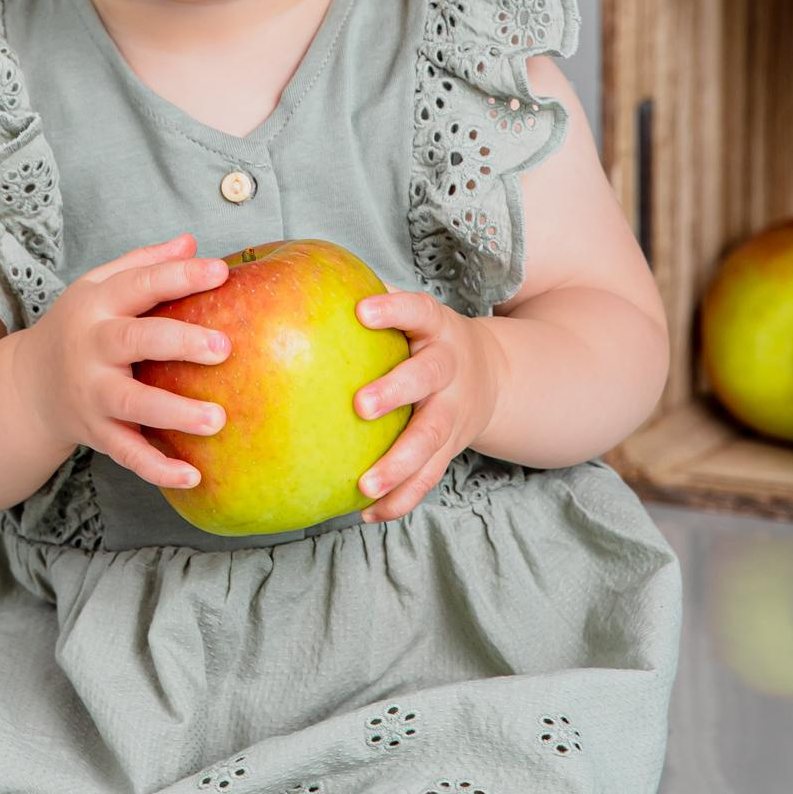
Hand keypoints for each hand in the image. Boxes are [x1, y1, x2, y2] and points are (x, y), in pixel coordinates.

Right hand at [19, 233, 229, 494]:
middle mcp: (90, 348)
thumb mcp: (98, 288)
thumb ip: (144, 265)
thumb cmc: (79, 329)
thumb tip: (192, 243)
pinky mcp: (96, 433)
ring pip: (131, 404)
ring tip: (218, 419)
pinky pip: (127, 453)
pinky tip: (192, 475)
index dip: (179, 276)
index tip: (221, 272)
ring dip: (174, 412)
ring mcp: (92, 394)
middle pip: (133, 341)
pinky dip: (157, 468)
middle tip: (224, 348)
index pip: (139, 285)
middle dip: (178, 343)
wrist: (26, 387)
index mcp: (96, 306)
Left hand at [352, 287, 500, 521]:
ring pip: (432, 438)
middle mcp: (450, 368)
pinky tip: (368, 512)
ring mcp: (454, 411)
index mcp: (437, 328)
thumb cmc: (426, 340)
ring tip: (365, 485)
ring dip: (399, 464)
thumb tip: (301, 281)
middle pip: (428, 378)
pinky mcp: (451, 447)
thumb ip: (373, 302)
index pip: (418, 310)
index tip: (363, 311)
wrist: (491, 375)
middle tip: (360, 406)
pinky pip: (429, 476)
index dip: (394, 309)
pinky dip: (402, 498)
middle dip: (396, 391)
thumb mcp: (412, 315)